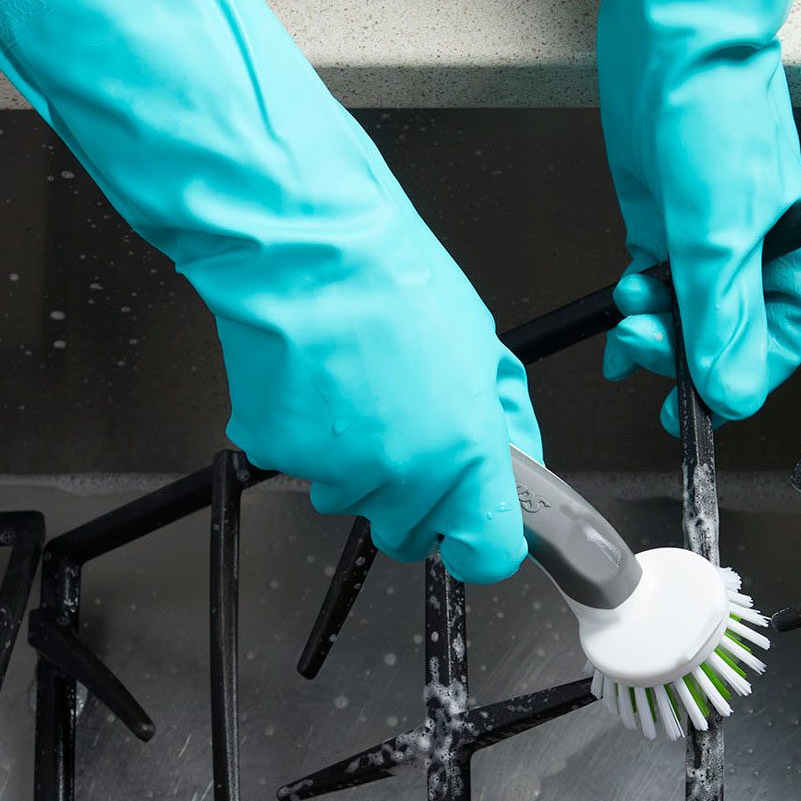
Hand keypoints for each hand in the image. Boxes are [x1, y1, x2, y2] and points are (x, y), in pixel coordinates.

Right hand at [0, 0, 539, 581]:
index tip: (476, 530)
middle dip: (415, 497)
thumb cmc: (393, 279)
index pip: (486, 554)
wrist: (305, 245)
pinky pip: (302, 463)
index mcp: (466, 454)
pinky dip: (308, 435)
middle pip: (411, 533)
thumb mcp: (482, 346)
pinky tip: (319, 381)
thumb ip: (505, 421)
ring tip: (357, 386)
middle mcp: (405, 476)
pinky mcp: (281, 453)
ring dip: (357, 463)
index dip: (481, 543)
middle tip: (407, 429)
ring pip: (352, 498)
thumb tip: (519, 462)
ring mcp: (338, 471)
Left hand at [596, 0, 800, 435]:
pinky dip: (634, 313)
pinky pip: (653, 294)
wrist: (676, 42)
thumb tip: (728, 388)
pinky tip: (619, 324)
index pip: (769, 353)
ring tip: (631, 304)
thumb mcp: (721, 231)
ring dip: (649, 328)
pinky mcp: (666, 229)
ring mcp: (706, 246)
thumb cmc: (721, 110)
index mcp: (795, 263)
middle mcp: (755, 260)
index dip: (728, 384)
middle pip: (719, 342)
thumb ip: (721, 316)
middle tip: (644, 341)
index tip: (686, 406)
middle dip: (676, 352)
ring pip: (680, 320)